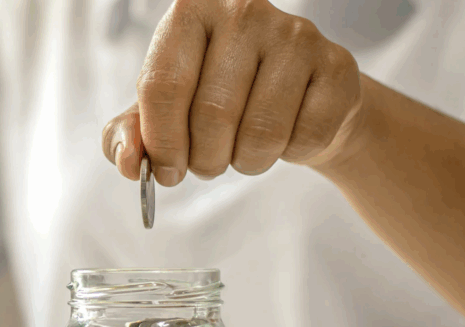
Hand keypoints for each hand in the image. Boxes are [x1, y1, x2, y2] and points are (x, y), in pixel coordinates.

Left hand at [102, 0, 363, 184]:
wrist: (294, 99)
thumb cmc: (215, 101)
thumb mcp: (159, 114)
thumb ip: (128, 135)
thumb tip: (127, 161)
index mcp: (190, 12)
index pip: (162, 87)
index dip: (161, 143)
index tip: (165, 171)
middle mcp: (243, 11)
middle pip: (211, 114)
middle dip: (204, 160)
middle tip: (206, 165)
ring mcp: (296, 35)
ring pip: (260, 132)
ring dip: (245, 162)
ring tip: (242, 151)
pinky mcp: (337, 65)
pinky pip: (303, 138)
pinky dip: (288, 155)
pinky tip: (285, 136)